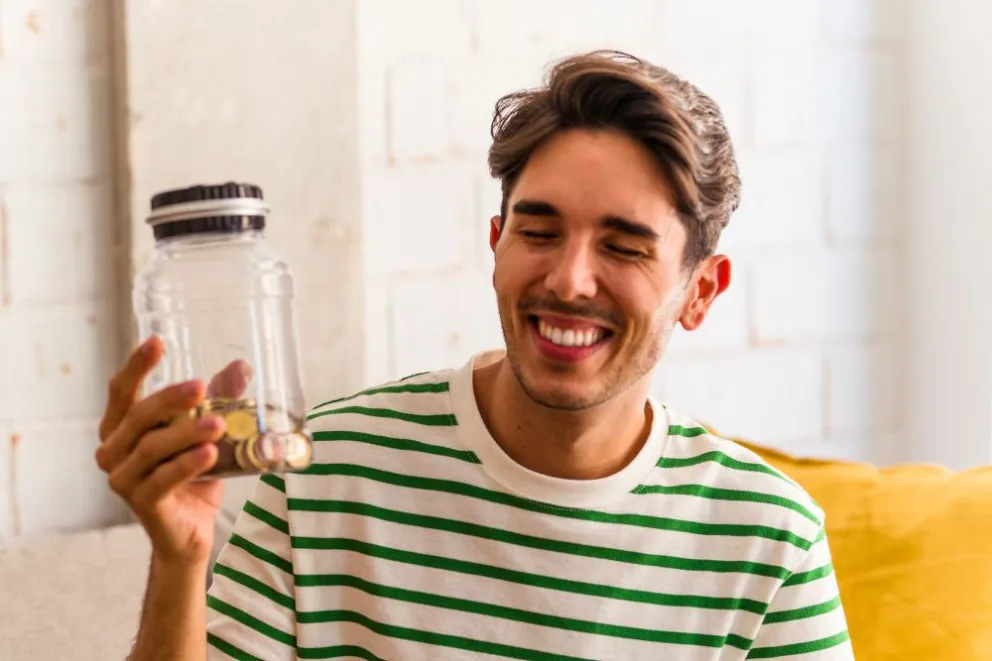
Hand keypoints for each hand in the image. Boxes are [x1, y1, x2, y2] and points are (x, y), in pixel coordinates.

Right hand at [96, 336, 251, 567]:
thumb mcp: (206, 433)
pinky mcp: (142, 504)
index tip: (156, 341)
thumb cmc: (193, 476)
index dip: (136, 365)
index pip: (121, 391)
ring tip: (219, 424)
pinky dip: (186, 466)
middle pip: (139, 416)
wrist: (192, 532)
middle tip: (202, 386)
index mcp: (121, 428)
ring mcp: (123, 480)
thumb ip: (219, 399)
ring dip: (186, 433)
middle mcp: (113, 451)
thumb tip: (241, 366)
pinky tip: (209, 455)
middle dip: (171, 398)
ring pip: (152, 448)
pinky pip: (162, 480)